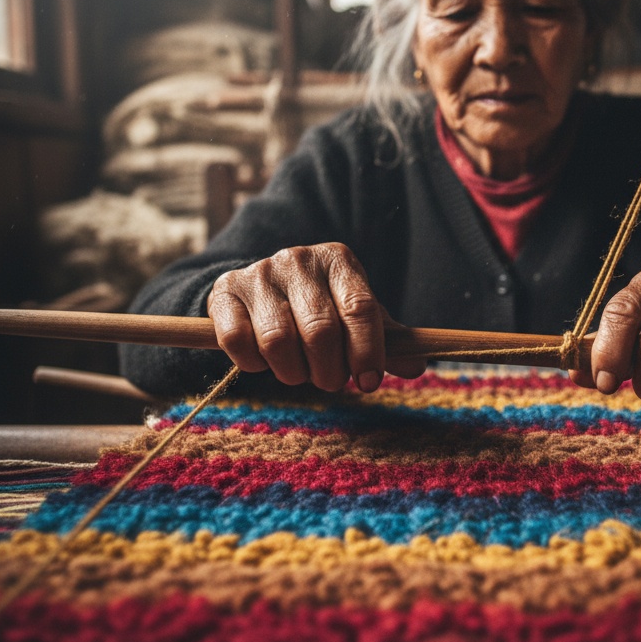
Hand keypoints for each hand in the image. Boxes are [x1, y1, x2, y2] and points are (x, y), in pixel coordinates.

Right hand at [206, 242, 425, 390]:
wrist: (264, 288)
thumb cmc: (323, 307)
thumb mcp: (357, 317)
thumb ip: (388, 341)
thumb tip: (416, 366)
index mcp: (338, 260)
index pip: (360, 309)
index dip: (367, 352)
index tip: (369, 382)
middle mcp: (297, 259)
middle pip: (320, 331)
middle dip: (330, 371)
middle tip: (332, 381)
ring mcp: (258, 273)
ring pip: (278, 340)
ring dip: (293, 372)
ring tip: (299, 373)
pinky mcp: (224, 292)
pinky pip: (237, 341)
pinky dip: (253, 364)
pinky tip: (264, 361)